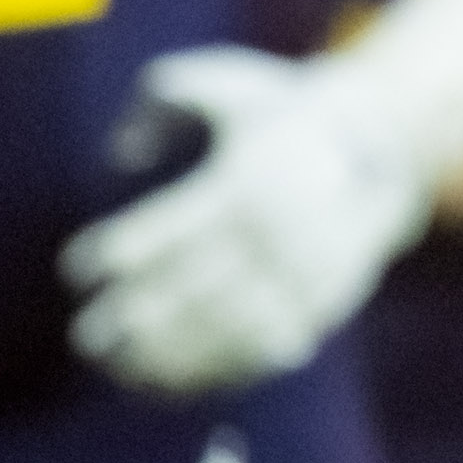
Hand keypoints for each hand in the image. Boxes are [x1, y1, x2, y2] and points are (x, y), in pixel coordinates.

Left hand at [62, 46, 434, 390]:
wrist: (384, 147)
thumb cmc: (281, 113)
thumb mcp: (225, 82)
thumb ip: (161, 98)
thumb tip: (120, 154)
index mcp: (247, 181)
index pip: (170, 227)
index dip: (117, 252)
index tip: (78, 268)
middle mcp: (277, 233)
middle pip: (193, 286)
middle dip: (134, 317)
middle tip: (86, 336)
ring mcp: (304, 274)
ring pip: (225, 327)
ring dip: (167, 354)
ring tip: (117, 366)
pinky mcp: (322, 305)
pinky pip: (263, 349)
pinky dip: (214, 370)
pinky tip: (170, 380)